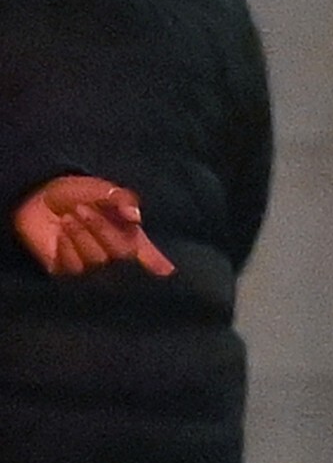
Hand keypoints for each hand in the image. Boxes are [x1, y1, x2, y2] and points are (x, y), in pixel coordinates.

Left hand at [14, 176, 174, 277]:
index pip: (147, 254)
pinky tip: (60, 235)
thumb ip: (121, 199)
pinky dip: (66, 247)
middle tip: (81, 209)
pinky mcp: (69, 273)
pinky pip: (75, 267)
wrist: (36, 198)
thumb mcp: (100, 189)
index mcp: (127, 234)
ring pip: (97, 261)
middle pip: (121, 255)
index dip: (157, 263)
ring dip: (81, 235)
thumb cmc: (72, 193)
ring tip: (67, 218)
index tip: (165, 271)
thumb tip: (136, 216)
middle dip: (101, 229)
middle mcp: (113, 255)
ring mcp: (91, 267)